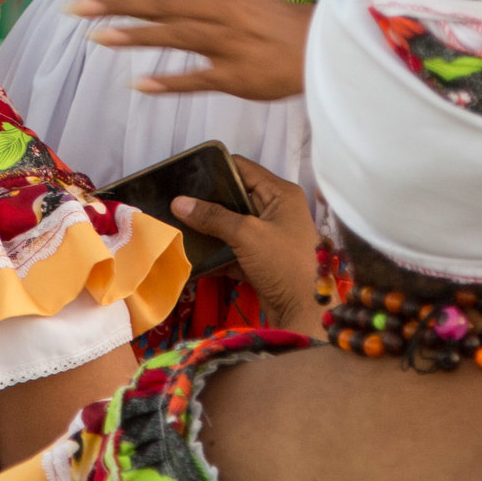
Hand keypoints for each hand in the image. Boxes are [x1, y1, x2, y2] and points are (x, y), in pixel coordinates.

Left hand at [68, 0, 308, 100]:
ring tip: (98, 37)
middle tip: (77, 5)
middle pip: (162, 1)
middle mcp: (221, 8)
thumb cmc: (269, 22)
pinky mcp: (236, 76)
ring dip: (134, 36)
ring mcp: (228, 42)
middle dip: (117, 1)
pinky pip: (196, 79)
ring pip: (174, 35)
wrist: (318, 48)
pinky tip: (140, 85)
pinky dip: (169, 82)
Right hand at [173, 156, 321, 335]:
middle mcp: (277, 210)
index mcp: (281, 194)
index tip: (185, 173)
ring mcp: (270, 236)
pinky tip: (193, 253)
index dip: (215, 169)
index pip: (243, 169)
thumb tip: (177, 202)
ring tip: (178, 224)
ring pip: (233, 225)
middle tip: (176, 201)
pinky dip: (217, 252)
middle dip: (208, 201)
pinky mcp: (262, 259)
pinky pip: (234, 248)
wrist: (304, 311)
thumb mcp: (246, 234)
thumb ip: (212, 216)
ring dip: (210, 229)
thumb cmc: (282, 263)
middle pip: (235, 197)